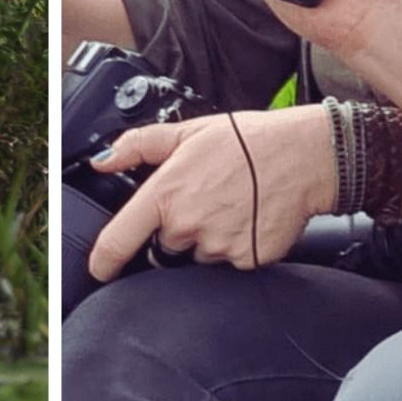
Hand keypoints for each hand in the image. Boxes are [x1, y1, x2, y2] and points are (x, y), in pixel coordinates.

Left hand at [87, 107, 335, 281]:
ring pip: (198, 253)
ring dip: (206, 237)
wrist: (301, 155)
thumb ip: (138, 146)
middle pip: (166, 243)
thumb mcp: (186, 133)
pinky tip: (247, 217)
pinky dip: (234, 244)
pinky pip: (229, 261)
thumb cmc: (244, 141)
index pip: (119, 240)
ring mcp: (218, 247)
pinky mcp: (246, 260)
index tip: (99, 268)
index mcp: (166, 194)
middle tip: (203, 197)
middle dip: (178, 226)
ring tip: (229, 203)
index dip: (103, 260)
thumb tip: (102, 161)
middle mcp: (188, 225)